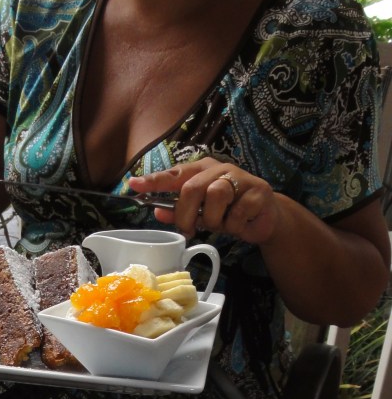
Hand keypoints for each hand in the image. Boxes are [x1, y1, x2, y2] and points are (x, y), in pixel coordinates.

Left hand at [129, 158, 280, 244]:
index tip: (134, 184)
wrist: (265, 218)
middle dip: (186, 214)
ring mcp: (240, 178)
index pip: (175, 173)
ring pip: (216, 196)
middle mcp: (219, 169)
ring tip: (222, 225)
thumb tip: (157, 211)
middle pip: (192, 188)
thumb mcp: (201, 214)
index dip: (154, 180)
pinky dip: (234, 225)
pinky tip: (240, 225)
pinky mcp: (258, 192)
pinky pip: (237, 213)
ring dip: (214, 219)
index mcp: (202, 171)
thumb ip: (179, 211)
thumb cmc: (228, 212)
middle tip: (189, 229)